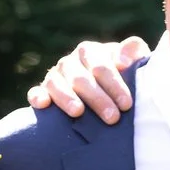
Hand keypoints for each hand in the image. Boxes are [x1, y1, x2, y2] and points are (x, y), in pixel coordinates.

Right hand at [26, 35, 148, 122]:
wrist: (103, 93)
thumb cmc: (122, 76)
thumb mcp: (131, 61)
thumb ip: (133, 51)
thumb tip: (124, 60)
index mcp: (90, 52)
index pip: (101, 66)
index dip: (114, 84)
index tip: (127, 104)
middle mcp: (70, 62)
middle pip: (81, 78)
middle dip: (98, 98)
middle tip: (113, 118)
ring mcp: (54, 77)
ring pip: (56, 84)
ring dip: (67, 98)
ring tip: (78, 113)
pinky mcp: (43, 91)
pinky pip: (35, 92)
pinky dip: (38, 97)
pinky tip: (43, 105)